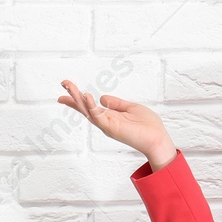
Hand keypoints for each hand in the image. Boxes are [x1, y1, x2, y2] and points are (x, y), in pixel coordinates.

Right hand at [56, 79, 175, 167]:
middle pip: (84, 108)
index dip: (77, 98)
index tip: (66, 89)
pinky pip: (97, 116)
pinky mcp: (111, 128)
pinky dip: (91, 106)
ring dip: (77, 98)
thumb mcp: (131, 108)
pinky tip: (86, 96)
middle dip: (73, 96)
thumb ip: (116, 103)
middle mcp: (105, 121)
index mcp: (109, 116)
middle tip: (63, 83)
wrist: (157, 138)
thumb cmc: (148, 126)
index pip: (89, 106)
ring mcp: (107, 125)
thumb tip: (102, 97)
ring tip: (69, 86)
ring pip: (87, 110)